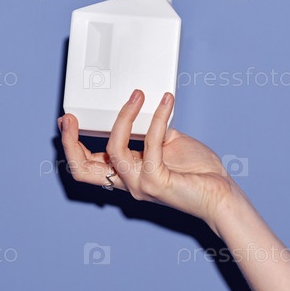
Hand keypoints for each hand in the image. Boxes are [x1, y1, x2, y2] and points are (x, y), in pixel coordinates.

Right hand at [58, 89, 240, 231]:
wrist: (221, 195)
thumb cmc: (198, 172)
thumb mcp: (167, 144)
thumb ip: (149, 131)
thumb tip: (143, 108)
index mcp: (126, 174)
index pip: (86, 165)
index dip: (71, 144)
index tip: (68, 120)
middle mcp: (128, 182)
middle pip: (82, 170)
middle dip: (70, 142)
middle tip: (69, 118)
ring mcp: (140, 184)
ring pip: (113, 149)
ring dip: (122, 117)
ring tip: (137, 95)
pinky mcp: (156, 180)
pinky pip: (150, 143)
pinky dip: (157, 118)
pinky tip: (167, 103)